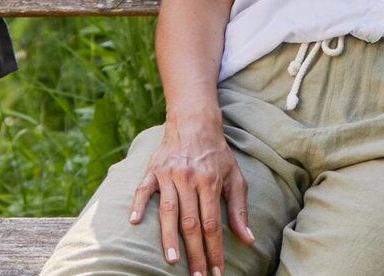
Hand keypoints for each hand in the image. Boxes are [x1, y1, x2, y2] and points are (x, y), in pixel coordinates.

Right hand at [130, 119, 255, 275]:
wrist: (194, 122)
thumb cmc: (217, 154)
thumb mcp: (235, 178)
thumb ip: (239, 209)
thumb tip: (248, 239)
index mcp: (211, 182)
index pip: (212, 224)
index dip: (214, 249)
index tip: (216, 270)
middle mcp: (189, 179)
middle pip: (191, 222)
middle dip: (194, 252)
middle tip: (197, 275)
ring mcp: (169, 174)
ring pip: (168, 211)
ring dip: (169, 237)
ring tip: (171, 260)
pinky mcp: (153, 170)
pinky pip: (143, 190)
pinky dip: (138, 205)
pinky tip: (136, 222)